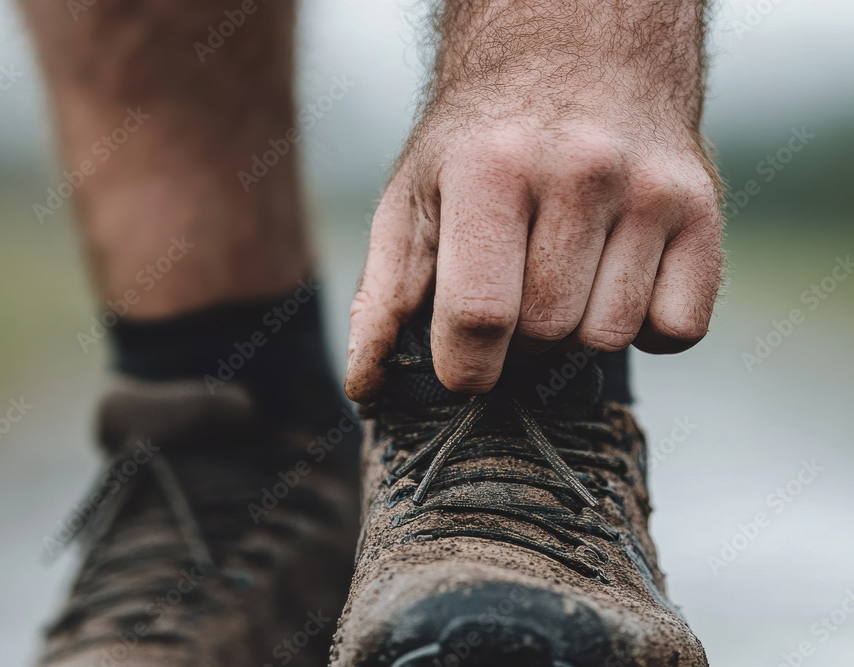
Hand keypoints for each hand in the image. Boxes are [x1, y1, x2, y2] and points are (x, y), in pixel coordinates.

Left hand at [345, 0, 722, 400]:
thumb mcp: (415, 197)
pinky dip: (645, 328)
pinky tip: (616, 280)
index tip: (463, 363)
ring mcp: (649, 190)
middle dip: (518, 338)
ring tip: (562, 274)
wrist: (577, 50)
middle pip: (544, 334)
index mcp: (491, 169)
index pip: (478, 317)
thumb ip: (386, 293)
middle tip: (513, 291)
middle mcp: (579, 172)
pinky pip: (678, 331)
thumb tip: (368, 385)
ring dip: (576, 330)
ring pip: (607, 338)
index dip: (464, 367)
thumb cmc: (483, 138)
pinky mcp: (701, 210)